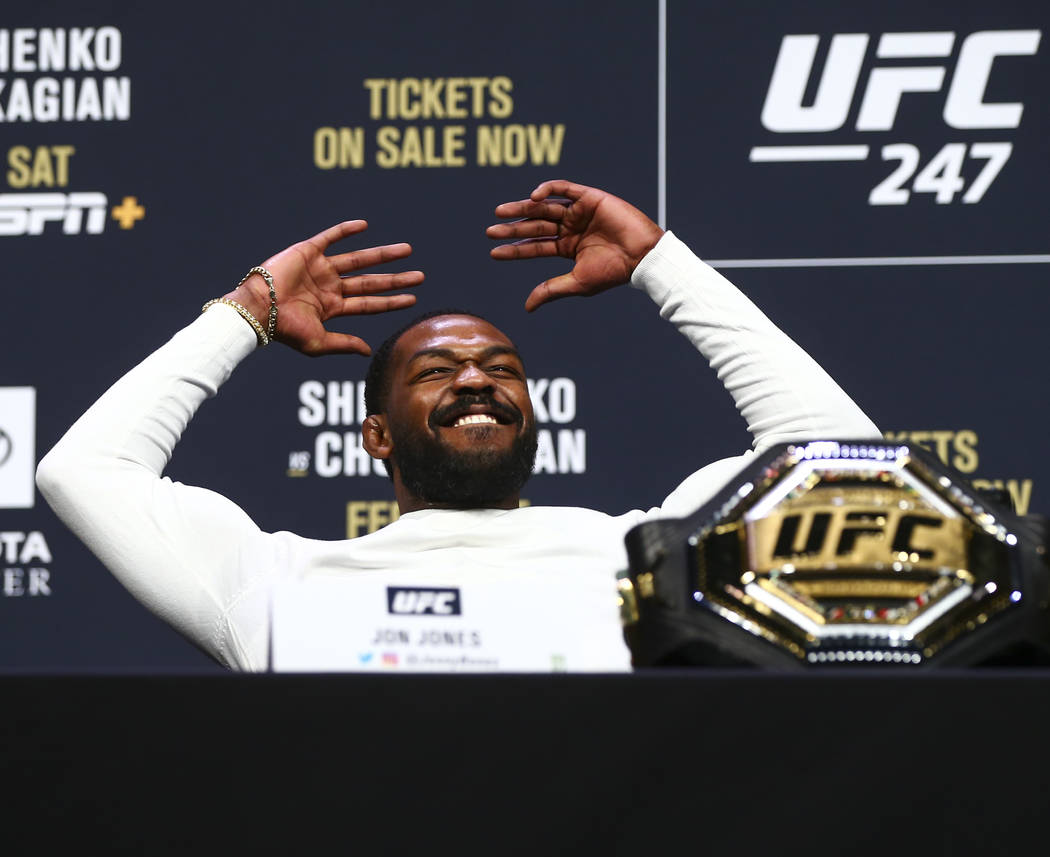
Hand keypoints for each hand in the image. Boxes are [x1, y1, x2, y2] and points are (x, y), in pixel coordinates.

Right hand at [224, 221, 423, 355]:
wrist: (259, 308)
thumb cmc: (285, 330)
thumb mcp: (319, 342)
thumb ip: (344, 344)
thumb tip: (369, 351)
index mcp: (332, 307)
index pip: (369, 304)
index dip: (391, 301)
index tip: (413, 298)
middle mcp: (330, 287)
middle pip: (370, 281)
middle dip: (395, 279)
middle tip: (420, 276)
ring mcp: (320, 268)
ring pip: (358, 259)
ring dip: (382, 255)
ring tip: (407, 250)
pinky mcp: (308, 251)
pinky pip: (330, 237)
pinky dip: (346, 230)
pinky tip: (364, 226)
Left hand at [486, 180, 663, 311]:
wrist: (641, 256)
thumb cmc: (613, 272)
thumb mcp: (576, 283)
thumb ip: (551, 290)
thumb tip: (527, 307)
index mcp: (568, 247)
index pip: (536, 246)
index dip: (515, 248)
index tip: (494, 252)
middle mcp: (571, 228)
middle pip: (535, 225)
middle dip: (513, 228)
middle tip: (491, 231)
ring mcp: (579, 212)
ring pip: (544, 206)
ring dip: (522, 208)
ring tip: (500, 212)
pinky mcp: (589, 197)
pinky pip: (564, 188)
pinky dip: (547, 190)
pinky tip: (532, 198)